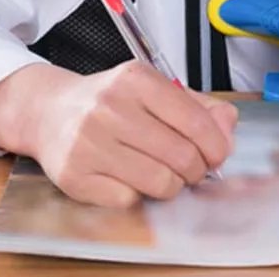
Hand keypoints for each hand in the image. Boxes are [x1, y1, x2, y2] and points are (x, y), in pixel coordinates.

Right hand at [0, 61, 237, 207]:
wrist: (51, 112)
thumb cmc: (110, 101)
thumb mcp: (153, 89)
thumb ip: (197, 105)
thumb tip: (228, 127)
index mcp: (136, 79)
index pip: (195, 121)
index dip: (216, 145)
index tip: (218, 155)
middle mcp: (111, 107)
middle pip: (181, 156)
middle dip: (196, 169)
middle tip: (192, 169)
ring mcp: (89, 142)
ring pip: (159, 182)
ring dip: (171, 186)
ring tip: (164, 175)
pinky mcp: (74, 175)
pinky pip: (128, 200)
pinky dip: (137, 195)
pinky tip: (129, 177)